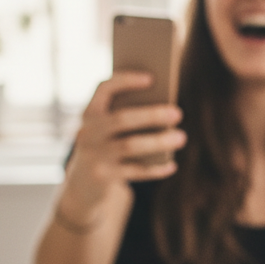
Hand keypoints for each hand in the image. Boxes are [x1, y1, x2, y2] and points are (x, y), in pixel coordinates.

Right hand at [62, 71, 185, 218]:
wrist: (82, 186)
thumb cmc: (106, 149)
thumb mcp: (109, 132)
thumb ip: (127, 118)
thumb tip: (165, 113)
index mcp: (90, 114)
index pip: (104, 89)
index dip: (126, 81)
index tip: (152, 78)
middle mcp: (88, 132)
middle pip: (122, 119)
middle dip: (152, 114)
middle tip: (178, 113)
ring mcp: (94, 156)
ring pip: (130, 146)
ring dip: (159, 141)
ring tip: (181, 137)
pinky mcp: (103, 178)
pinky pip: (135, 171)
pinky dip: (156, 168)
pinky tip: (172, 165)